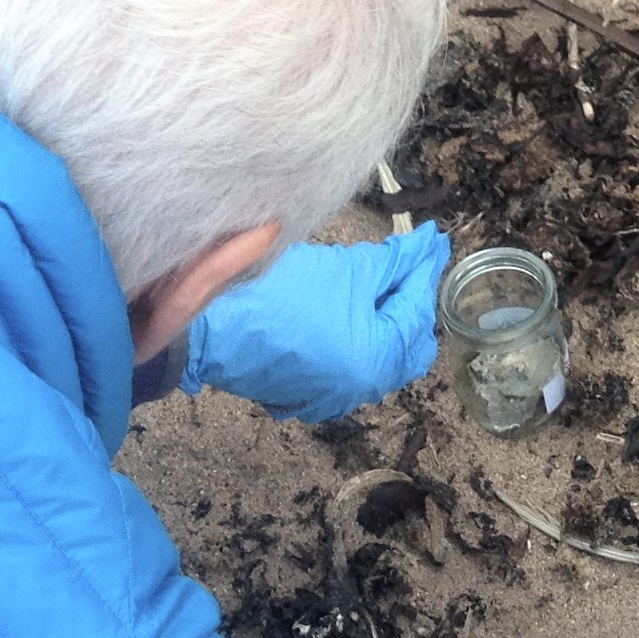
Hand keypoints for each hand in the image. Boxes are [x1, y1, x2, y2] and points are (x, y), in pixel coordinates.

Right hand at [182, 228, 450, 423]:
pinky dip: (354, 339)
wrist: (206, 325)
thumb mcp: (346, 268)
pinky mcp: (304, 393)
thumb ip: (395, 261)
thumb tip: (429, 248)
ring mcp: (331, 396)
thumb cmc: (280, 293)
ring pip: (378, 357)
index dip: (424, 269)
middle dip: (410, 302)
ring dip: (382, 320)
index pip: (417, 309)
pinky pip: (346, 367)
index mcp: (378, 360)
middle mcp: (361, 389)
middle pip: (407, 343)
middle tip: (406, 263)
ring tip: (376, 280)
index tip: (432, 241)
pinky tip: (344, 310)